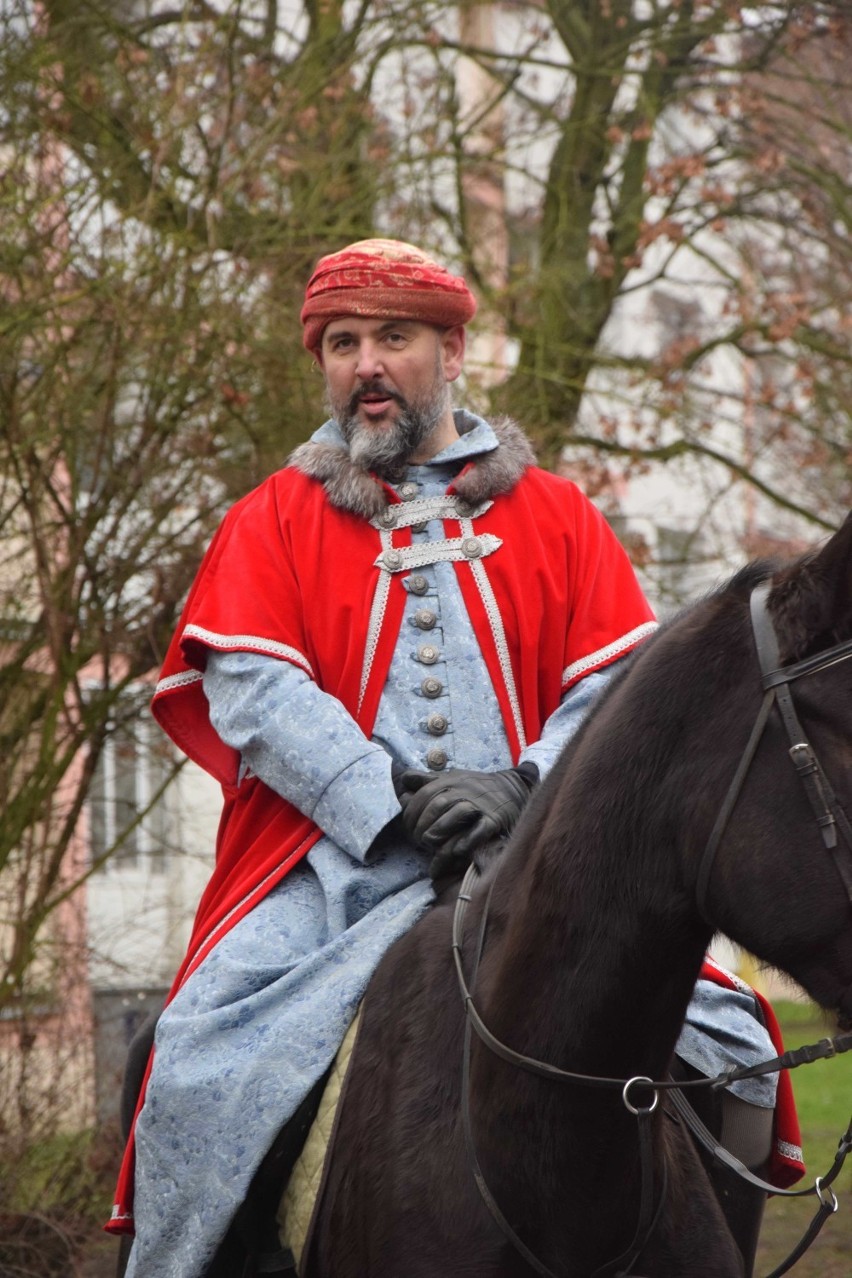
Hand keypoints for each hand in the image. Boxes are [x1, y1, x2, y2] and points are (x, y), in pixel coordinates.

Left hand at [397, 765, 537, 878]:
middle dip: (422, 823)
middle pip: (438, 804)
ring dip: (439, 831)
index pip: (426, 793)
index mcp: (452, 780)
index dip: (412, 811)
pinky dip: (466, 841)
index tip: (408, 828)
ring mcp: (481, 805)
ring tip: (429, 845)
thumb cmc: (475, 787)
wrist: (513, 789)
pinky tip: (455, 851)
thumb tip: (404, 779)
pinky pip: (479, 830)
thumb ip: (427, 780)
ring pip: (456, 814)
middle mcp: (465, 790)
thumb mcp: (451, 779)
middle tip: (417, 840)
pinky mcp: (495, 819)